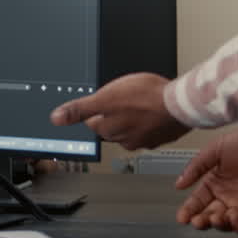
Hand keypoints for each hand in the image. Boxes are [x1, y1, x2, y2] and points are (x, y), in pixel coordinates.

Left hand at [49, 73, 188, 149]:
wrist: (181, 104)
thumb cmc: (146, 98)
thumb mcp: (104, 97)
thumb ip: (79, 109)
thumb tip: (56, 118)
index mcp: (108, 131)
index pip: (93, 122)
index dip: (97, 108)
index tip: (103, 101)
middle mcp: (125, 140)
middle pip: (111, 126)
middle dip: (114, 113)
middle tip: (124, 98)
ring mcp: (144, 140)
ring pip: (131, 127)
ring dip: (133, 117)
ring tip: (140, 102)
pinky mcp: (161, 136)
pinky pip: (150, 128)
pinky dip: (150, 120)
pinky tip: (154, 109)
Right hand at [175, 124, 237, 234]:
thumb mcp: (215, 149)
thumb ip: (197, 167)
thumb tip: (179, 184)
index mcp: (215, 182)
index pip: (198, 201)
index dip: (188, 210)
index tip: (182, 217)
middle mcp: (228, 196)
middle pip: (210, 216)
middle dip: (202, 221)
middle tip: (199, 221)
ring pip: (228, 225)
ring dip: (221, 225)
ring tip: (219, 217)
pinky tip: (236, 219)